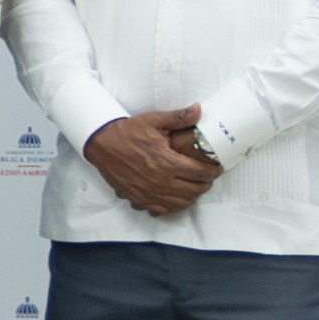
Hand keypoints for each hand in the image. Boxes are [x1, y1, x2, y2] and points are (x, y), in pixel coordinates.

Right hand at [83, 107, 220, 217]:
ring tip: (194, 187)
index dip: (212, 172)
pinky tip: (175, 197)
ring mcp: (149, 192)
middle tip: (207, 177)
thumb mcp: (155, 121)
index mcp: (167, 161)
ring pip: (181, 203)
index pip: (200, 173)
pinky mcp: (138, 198)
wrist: (102, 144)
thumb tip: (199, 110)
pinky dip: (173, 206)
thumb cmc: (128, 132)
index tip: (216, 168)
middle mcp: (160, 180)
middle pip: (194, 190)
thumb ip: (179, 117)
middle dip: (205, 184)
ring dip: (192, 196)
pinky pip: (163, 210)